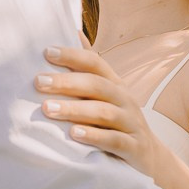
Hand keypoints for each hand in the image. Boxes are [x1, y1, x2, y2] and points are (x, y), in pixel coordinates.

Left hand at [35, 46, 160, 179]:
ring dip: (74, 109)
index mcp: (115, 84)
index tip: (46, 52)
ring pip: (103, 112)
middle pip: (96, 85)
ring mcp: (131, 123)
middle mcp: (125, 99)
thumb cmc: (117, 122)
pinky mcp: (134, 147)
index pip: (95, 63)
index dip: (72, 56)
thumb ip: (89, 69)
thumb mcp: (107, 95)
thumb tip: (73, 31)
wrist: (150, 157)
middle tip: (38, 82)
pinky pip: (114, 140)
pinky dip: (94, 136)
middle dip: (66, 82)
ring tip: (47, 109)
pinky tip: (74, 134)